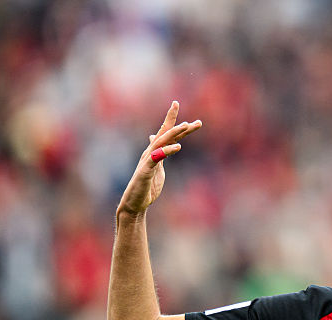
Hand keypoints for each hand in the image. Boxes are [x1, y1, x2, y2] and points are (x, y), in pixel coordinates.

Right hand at [117, 101, 202, 216]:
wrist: (135, 202)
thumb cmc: (146, 185)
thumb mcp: (155, 166)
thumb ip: (159, 154)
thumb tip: (155, 139)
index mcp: (155, 151)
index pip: (165, 132)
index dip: (172, 119)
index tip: (177, 104)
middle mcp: (150, 152)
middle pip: (166, 135)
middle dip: (180, 126)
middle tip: (196, 122)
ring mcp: (147, 161)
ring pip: (161, 142)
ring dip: (173, 133)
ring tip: (185, 126)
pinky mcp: (145, 171)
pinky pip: (156, 158)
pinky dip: (166, 151)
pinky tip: (177, 147)